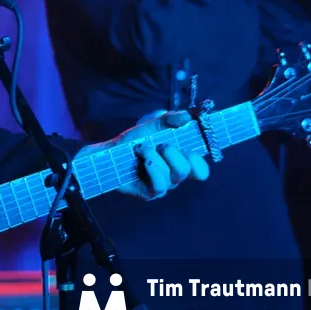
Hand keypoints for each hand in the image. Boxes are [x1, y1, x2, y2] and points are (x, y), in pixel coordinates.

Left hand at [84, 110, 210, 200]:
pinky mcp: (150, 193)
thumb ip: (170, 119)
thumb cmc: (133, 141)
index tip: (195, 143)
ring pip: (176, 176)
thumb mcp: (152, 125)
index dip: (203, 158)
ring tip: (142, 148)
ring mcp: (164, 186)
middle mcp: (175, 175)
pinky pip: (161, 186)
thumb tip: (187, 115)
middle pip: (194, 171)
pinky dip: (153, 169)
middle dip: (178, 154)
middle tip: (162, 144)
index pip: (202, 168)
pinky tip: (143, 161)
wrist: (107, 153)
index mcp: (180, 161)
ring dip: (158, 157)